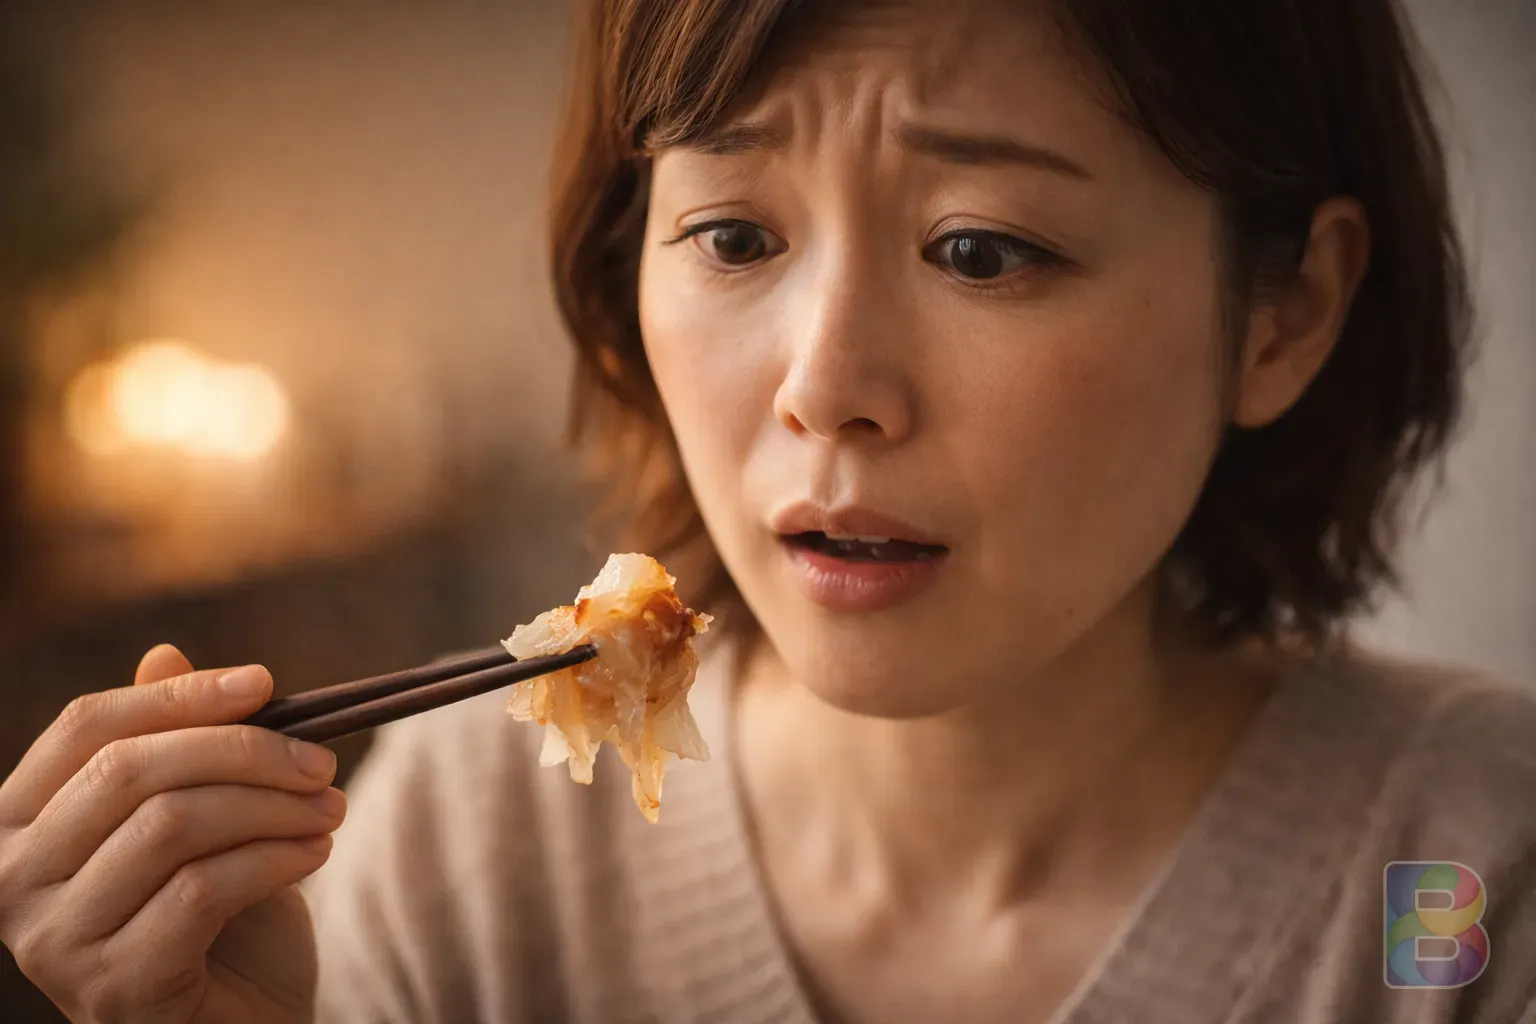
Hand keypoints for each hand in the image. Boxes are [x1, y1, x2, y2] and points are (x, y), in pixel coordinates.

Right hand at [0, 645, 345, 1022]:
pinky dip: (274, 858)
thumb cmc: (219, 916)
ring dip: (271, 805)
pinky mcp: (112, 990)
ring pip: (170, 827)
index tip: (267, 681)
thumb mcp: (200, 815)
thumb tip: (165, 652)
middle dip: (243, 750)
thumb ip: (174, 742)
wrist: (243, 1023)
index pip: (86, 728)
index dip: (180, 695)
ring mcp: (53, 944)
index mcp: (19, 823)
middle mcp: (12, 884)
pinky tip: (315, 853)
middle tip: (321, 760)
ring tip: (330, 809)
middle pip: (128, 771)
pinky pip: (202, 891)